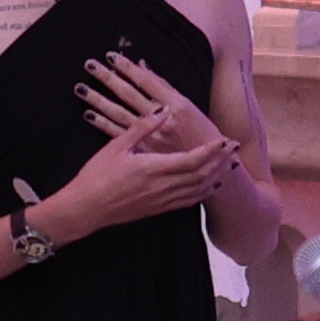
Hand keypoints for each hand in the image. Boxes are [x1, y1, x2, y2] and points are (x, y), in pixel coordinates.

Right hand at [47, 108, 240, 239]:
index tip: (224, 139)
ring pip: (198, 190)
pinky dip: (203, 192)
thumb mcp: (116, 146)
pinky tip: (210, 186)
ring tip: (228, 165)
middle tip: (234, 149)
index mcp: (153, 169)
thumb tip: (162, 110)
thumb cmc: (96, 176)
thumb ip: (142, 128)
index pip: (192, 159)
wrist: (86, 209)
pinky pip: (188, 201)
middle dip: (220, 162)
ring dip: (216, 176)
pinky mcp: (158, 209)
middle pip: (202, 175)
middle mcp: (162, 187)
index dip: (211, 150)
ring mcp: (161, 201)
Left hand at [78, 52, 224, 159]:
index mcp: (176, 105)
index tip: (111, 56)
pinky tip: (88, 114)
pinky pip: (118, 134)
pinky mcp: (142, 151)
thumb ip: (164, 86)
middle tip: (90, 65)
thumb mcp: (188, 106)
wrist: (210, 169)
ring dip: (98, 99)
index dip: (128, 68)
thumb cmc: (201, 134)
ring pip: (119, 113)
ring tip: (81, 87)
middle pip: (129, 94)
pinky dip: (102, 124)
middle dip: (108, 78)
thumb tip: (143, 66)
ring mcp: (149, 136)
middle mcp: (161, 119)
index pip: (146, 81)